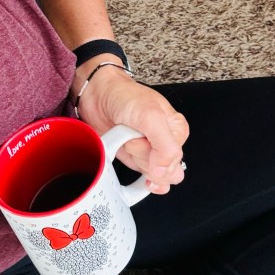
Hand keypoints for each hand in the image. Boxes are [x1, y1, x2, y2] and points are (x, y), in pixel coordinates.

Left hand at [75, 65, 188, 193]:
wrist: (98, 96)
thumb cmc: (124, 97)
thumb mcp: (150, 116)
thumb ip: (165, 146)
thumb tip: (164, 172)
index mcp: (176, 130)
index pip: (174, 158)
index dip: (153, 152)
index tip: (142, 136)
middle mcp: (166, 142)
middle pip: (164, 171)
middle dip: (143, 156)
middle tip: (133, 135)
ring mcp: (150, 153)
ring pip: (151, 175)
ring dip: (134, 158)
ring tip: (127, 138)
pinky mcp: (136, 160)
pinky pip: (140, 179)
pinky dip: (130, 171)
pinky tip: (128, 157)